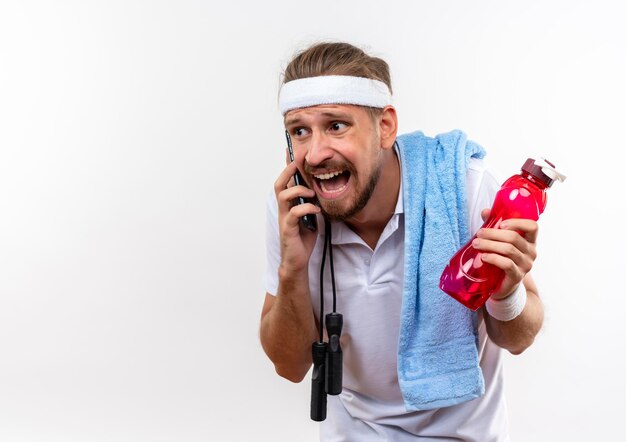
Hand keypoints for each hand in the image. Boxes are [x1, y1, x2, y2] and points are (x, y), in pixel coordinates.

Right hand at [274, 159, 320, 274]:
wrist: (297, 260)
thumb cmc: (303, 238)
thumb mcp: (311, 216)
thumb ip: (312, 203)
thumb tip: (322, 190)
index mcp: (289, 204)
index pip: (286, 181)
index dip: (287, 166)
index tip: (291, 151)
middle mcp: (284, 209)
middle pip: (279, 184)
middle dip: (288, 171)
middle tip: (298, 164)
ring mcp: (284, 218)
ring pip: (283, 196)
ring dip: (298, 190)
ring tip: (312, 192)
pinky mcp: (288, 229)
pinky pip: (293, 214)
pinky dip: (305, 208)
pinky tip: (316, 210)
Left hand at [472, 208, 537, 299]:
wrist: (502, 285)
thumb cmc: (501, 258)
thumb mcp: (499, 241)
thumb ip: (494, 226)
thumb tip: (486, 211)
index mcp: (529, 241)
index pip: (533, 227)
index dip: (518, 222)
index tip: (501, 223)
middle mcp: (531, 252)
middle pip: (514, 237)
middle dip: (493, 233)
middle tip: (479, 233)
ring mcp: (526, 265)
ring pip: (509, 250)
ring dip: (490, 245)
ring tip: (476, 244)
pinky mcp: (517, 276)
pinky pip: (507, 264)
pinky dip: (493, 258)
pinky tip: (483, 257)